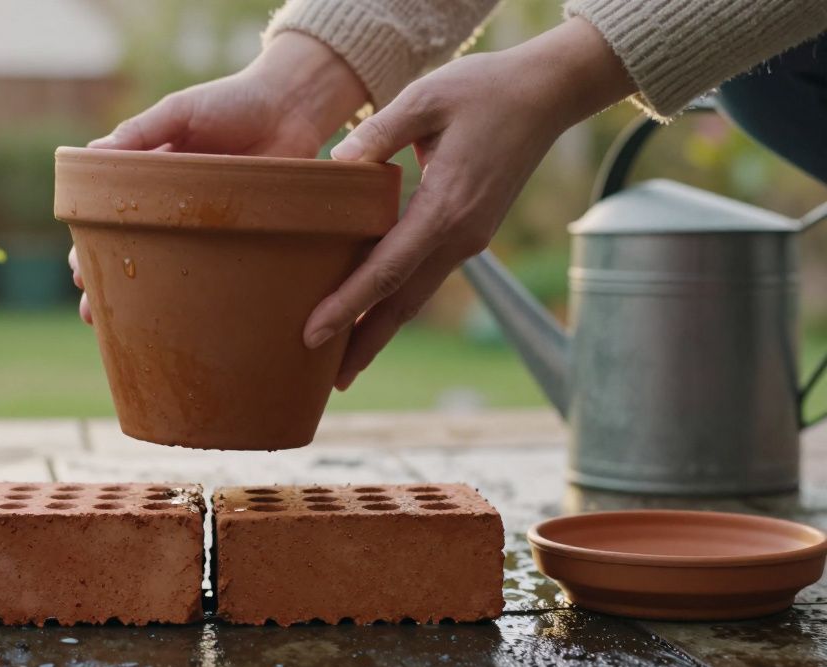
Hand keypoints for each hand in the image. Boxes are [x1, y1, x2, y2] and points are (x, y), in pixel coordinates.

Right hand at [70, 32, 367, 322]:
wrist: (294, 107)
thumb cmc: (234, 101)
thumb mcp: (180, 111)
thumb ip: (139, 132)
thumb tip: (90, 154)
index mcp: (150, 177)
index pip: (109, 218)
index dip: (91, 246)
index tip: (79, 271)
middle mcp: (174, 207)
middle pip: (132, 251)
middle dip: (109, 283)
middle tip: (94, 311)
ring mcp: (207, 226)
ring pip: (168, 268)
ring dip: (144, 300)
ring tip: (123, 326)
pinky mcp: (241, 236)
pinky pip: (214, 269)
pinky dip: (195, 294)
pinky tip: (181, 318)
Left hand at [306, 18, 635, 388]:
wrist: (547, 94)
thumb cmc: (484, 89)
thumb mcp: (426, 97)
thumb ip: (377, 132)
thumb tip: (334, 166)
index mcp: (446, 208)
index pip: (387, 270)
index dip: (347, 306)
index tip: (312, 336)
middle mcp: (460, 236)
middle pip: (403, 303)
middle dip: (365, 344)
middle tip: (329, 383)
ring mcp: (468, 239)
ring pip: (416, 296)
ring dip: (381, 330)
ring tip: (344, 364)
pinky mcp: (469, 233)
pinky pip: (425, 276)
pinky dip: (396, 301)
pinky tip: (371, 312)